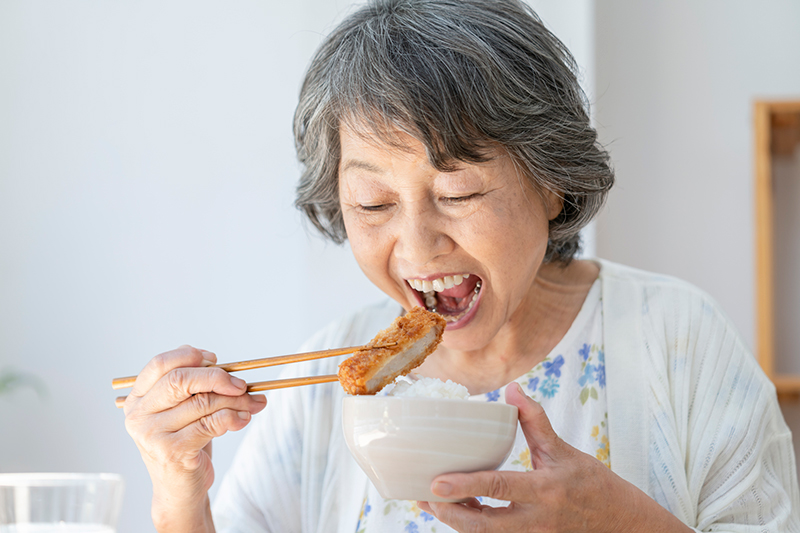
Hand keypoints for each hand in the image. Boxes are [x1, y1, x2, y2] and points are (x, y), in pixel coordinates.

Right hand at [123, 345, 266, 532]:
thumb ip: (191, 385)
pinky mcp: (173, 451)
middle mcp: (139, 415)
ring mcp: (153, 434)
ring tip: (254, 402)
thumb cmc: (184, 444)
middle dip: (218, 377)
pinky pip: (211, 423)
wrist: (179, 490)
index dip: (190, 356)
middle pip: (181, 380)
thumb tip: (217, 362)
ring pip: (202, 402)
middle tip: (242, 383)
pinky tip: (244, 418)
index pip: (160, 364)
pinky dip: (234, 417)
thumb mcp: (181, 411)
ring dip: (236, 400)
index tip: (215, 359)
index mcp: (137, 399)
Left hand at [417, 383, 690, 532]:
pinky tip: (461, 510)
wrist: (624, 526)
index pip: (499, 488)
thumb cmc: (594, 485)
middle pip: (484, 525)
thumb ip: (535, 421)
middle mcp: (537, 520)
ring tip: (433, 504)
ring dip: (458, 521)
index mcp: (546, 490)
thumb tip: (512, 389)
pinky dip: (474, 526)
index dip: (465, 486)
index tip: (434, 484)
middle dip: (450, 514)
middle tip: (423, 499)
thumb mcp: (566, 451)